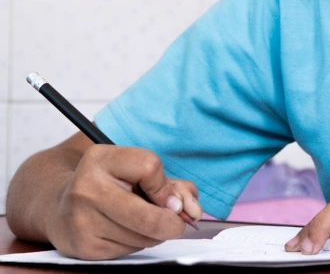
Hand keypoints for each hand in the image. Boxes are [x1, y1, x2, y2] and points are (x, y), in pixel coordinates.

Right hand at [44, 144, 202, 259]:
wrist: (58, 206)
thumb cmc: (109, 183)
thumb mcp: (134, 168)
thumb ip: (170, 183)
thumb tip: (189, 210)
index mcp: (101, 159)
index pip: (149, 166)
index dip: (166, 185)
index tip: (167, 194)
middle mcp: (86, 189)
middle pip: (148, 216)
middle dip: (172, 223)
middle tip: (176, 222)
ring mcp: (82, 221)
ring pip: (142, 237)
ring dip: (154, 234)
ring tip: (143, 221)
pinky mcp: (85, 247)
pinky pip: (129, 251)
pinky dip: (138, 243)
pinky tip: (126, 231)